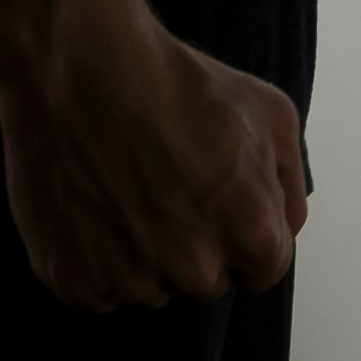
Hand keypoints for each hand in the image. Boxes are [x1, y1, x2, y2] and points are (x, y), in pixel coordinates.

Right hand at [0, 0, 308, 308]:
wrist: (85, 68)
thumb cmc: (178, 84)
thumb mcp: (273, 115)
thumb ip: (288, 187)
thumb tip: (281, 229)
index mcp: (253, 234)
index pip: (263, 269)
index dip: (242, 232)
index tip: (214, 202)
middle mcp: (196, 270)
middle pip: (205, 282)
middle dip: (193, 246)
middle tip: (164, 188)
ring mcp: (131, 282)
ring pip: (148, 288)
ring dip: (141, 256)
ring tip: (122, 190)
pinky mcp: (73, 282)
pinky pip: (95, 292)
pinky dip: (91, 261)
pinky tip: (90, 209)